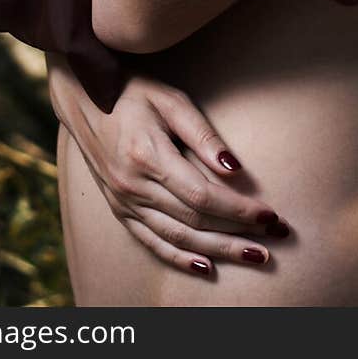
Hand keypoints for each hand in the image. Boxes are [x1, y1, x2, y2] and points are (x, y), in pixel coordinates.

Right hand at [46, 56, 290, 278]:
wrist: (81, 96)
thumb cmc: (132, 90)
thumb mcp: (170, 100)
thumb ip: (203, 135)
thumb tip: (235, 169)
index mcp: (149, 156)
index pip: (203, 196)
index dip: (238, 210)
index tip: (269, 215)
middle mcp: (134, 186)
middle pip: (195, 222)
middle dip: (238, 233)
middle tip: (275, 239)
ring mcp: (124, 202)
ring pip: (178, 238)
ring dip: (219, 252)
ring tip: (254, 257)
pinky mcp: (119, 209)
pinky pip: (151, 242)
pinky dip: (179, 258)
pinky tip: (206, 268)